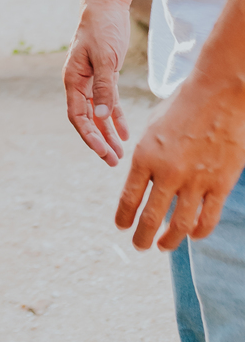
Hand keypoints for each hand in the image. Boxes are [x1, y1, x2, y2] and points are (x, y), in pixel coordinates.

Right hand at [64, 0, 131, 164]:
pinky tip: (124, 132)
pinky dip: (116, 117)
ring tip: (119, 153)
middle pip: (87, 119)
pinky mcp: (105, 75)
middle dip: (99, 141)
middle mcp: (79, 83)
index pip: (77, 116)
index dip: (89, 136)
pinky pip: (109, 102)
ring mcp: (91, 80)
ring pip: (98, 114)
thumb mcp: (105, 58)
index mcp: (72, 79)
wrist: (106, 5)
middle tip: (113, 162)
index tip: (103, 153)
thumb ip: (104, 87)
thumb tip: (102, 116)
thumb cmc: (102, 28)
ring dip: (107, 133)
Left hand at [117, 76, 244, 250]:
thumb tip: (142, 182)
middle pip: (150, 218)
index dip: (123, 217)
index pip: (128, 198)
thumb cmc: (182, 106)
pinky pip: (207, 219)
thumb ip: (146, 156)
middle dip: (141, 237)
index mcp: (145, 155)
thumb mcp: (152, 128)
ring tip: (162, 247)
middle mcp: (167, 172)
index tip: (121, 227)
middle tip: (138, 246)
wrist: (218, 94)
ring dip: (168, 241)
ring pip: (179, 225)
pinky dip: (197, 232)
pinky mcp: (220, 184)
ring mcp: (195, 180)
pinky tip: (191, 235)